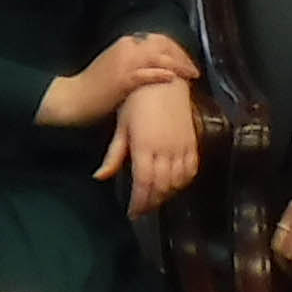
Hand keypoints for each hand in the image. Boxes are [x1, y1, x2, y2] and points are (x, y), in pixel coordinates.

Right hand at [38, 31, 197, 126]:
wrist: (73, 97)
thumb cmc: (95, 86)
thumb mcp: (116, 65)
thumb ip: (134, 61)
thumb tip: (155, 64)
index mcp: (126, 42)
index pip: (158, 39)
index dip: (176, 48)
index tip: (186, 59)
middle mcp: (127, 47)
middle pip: (163, 46)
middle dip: (181, 56)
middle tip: (194, 69)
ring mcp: (125, 62)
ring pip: (159, 58)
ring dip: (178, 65)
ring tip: (191, 74)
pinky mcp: (123, 79)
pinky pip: (146, 74)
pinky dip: (161, 74)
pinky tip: (173, 78)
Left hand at [94, 79, 199, 215]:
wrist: (164, 78)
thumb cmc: (137, 100)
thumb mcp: (122, 126)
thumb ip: (114, 155)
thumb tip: (99, 177)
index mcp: (144, 147)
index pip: (143, 184)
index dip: (139, 203)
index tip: (133, 212)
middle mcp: (165, 150)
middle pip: (161, 187)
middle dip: (151, 202)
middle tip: (142, 209)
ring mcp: (181, 146)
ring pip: (177, 181)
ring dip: (167, 194)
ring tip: (156, 198)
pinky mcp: (192, 141)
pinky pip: (191, 169)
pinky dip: (184, 182)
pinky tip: (175, 184)